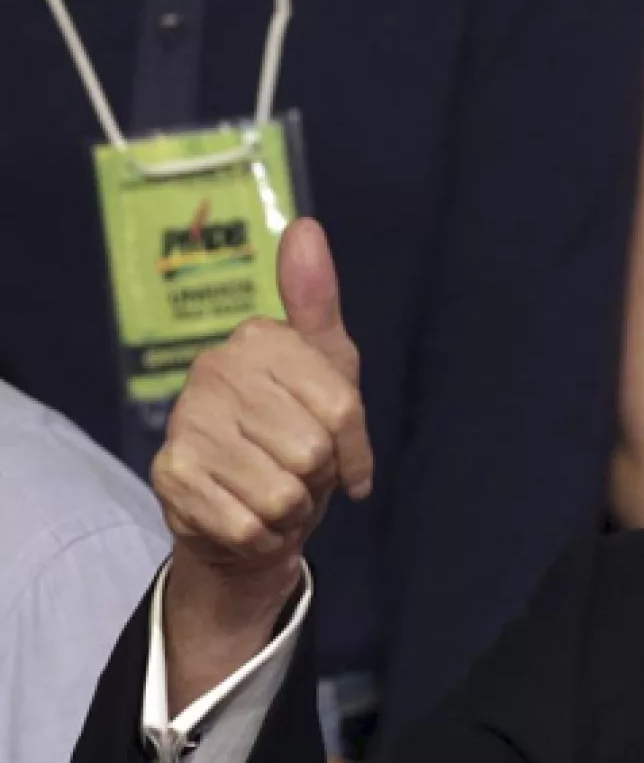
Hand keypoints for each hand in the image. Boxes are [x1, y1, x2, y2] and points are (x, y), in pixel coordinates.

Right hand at [152, 218, 372, 712]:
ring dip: (290, 508)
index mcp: (256, 339)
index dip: (355, 446)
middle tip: (298, 472)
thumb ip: (317, 301)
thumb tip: (305, 227)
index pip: (340, 406)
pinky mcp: (169, 478)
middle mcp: (212, 371)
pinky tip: (249, 517)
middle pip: (311, 449)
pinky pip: (250, 525)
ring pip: (281, 491)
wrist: (249, 514)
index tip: (349, 459)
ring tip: (274, 492)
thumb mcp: (325, 366)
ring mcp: (186, 423)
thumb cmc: (295, 433)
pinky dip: (263, 535)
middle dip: (317, 477)